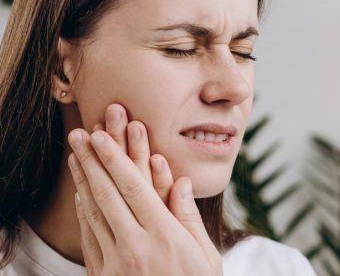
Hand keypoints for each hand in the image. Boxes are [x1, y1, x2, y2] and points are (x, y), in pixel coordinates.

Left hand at [67, 105, 222, 275]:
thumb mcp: (205, 257)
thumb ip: (189, 218)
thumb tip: (181, 182)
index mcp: (164, 237)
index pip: (132, 188)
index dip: (114, 159)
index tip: (101, 136)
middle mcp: (135, 247)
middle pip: (108, 194)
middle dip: (92, 160)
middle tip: (80, 134)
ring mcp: (115, 264)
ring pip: (94, 212)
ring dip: (83, 180)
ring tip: (75, 155)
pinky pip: (90, 238)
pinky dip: (83, 211)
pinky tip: (81, 193)